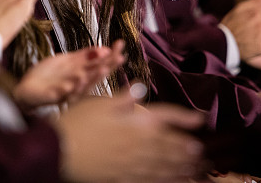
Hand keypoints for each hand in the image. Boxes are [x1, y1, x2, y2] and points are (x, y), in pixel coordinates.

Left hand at [13, 41, 124, 109]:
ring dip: (93, 78)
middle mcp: (77, 85)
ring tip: (103, 69)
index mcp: (81, 74)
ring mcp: (66, 92)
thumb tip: (104, 49)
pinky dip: (70, 88)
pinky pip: (63, 94)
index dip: (111, 55)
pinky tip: (76, 80)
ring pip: (83, 87)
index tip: (121, 43)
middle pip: (96, 76)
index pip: (100, 64)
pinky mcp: (52, 97)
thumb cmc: (48, 77)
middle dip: (108, 66)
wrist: (26, 90)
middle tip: (119, 57)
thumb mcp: (67, 61)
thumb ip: (83, 56)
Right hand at [55, 86, 205, 182]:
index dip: (185, 117)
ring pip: (162, 164)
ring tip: (195, 168)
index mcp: (133, 120)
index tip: (200, 119)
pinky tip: (172, 180)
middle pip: (169, 144)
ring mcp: (130, 163)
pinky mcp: (121, 178)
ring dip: (181, 165)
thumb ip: (122, 97)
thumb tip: (140, 88)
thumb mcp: (98, 103)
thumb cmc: (75, 123)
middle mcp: (136, 142)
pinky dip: (163, 180)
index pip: (166, 116)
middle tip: (202, 151)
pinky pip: (148, 180)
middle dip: (186, 147)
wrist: (58, 150)